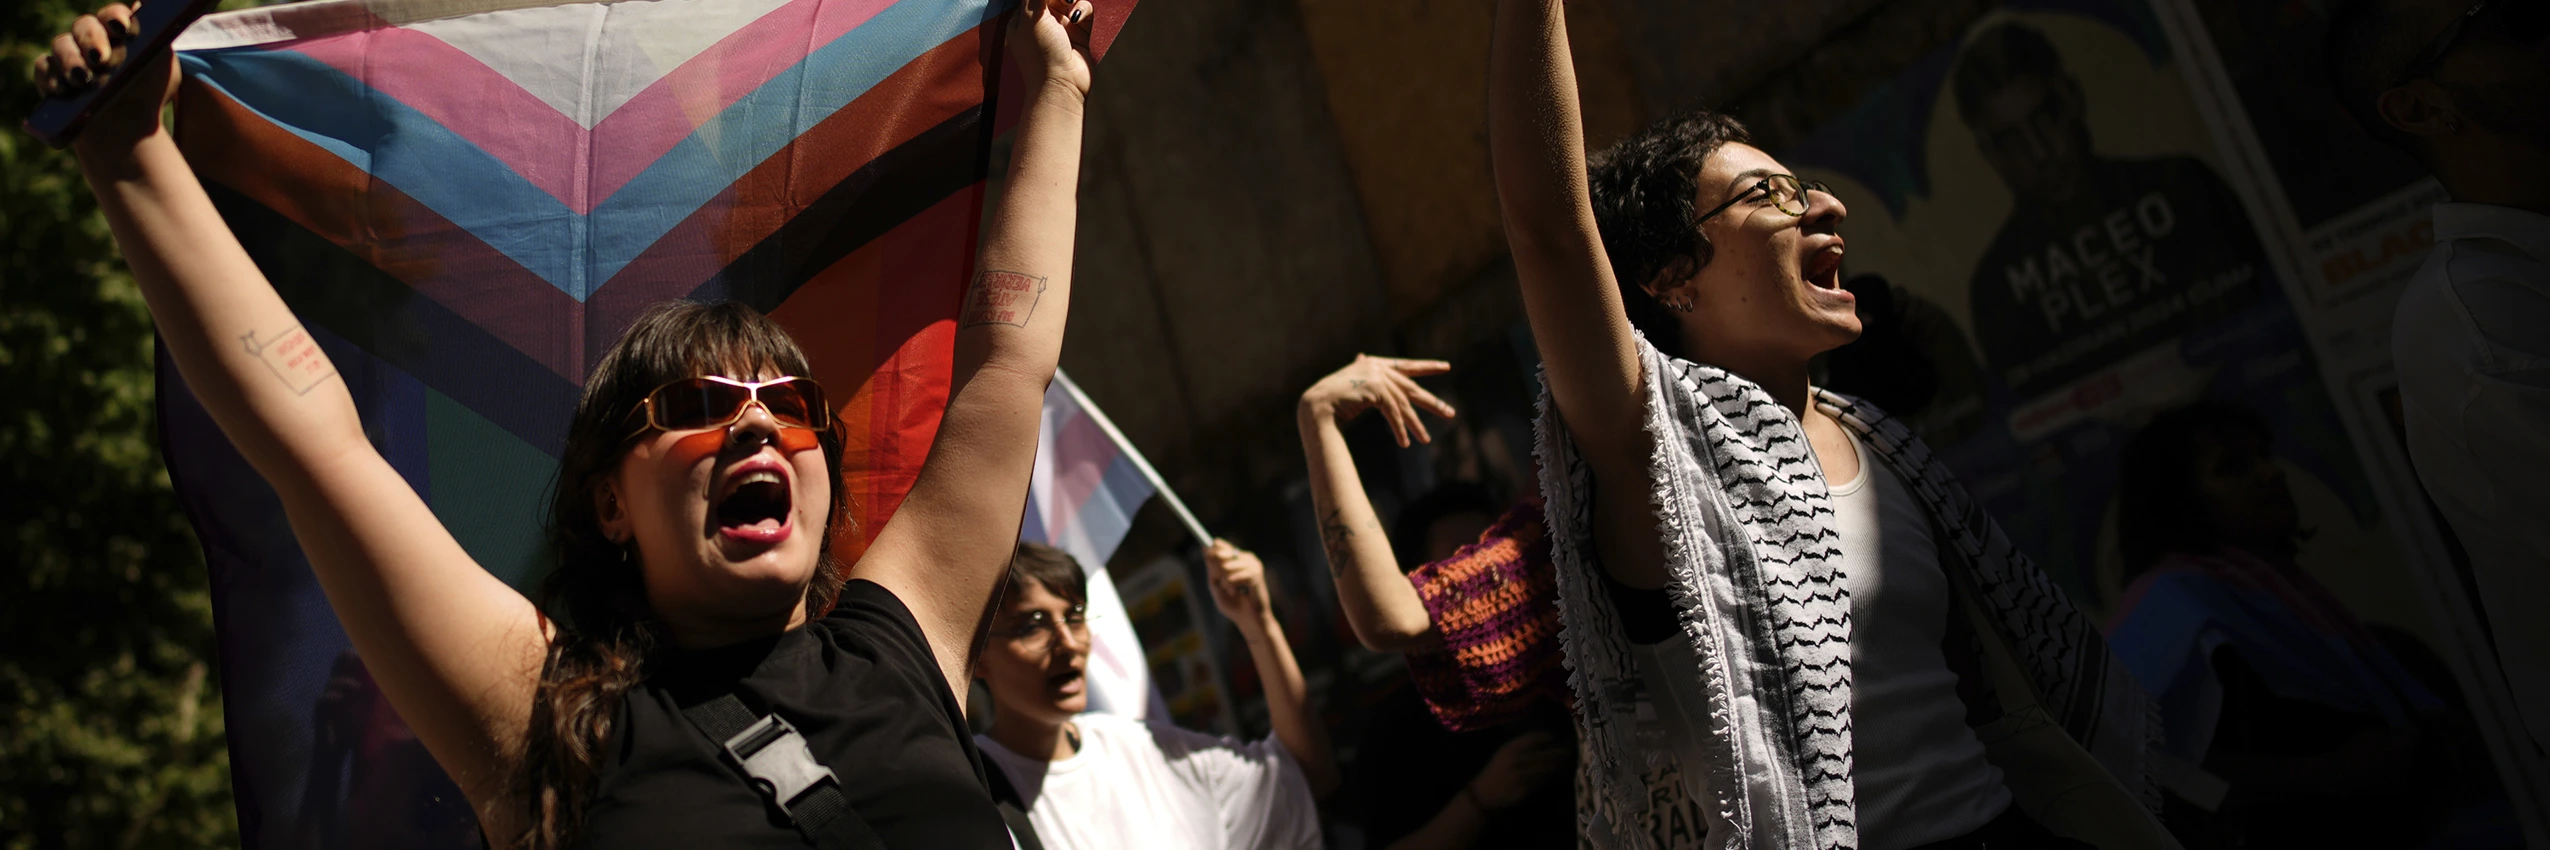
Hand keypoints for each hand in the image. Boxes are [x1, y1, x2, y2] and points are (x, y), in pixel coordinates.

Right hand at [33, 3, 181, 153]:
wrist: (131, 128)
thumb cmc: (148, 91)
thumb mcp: (161, 63)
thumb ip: (157, 36)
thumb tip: (145, 4)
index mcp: (117, 32)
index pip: (113, 16)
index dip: (115, 18)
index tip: (123, 29)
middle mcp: (90, 39)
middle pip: (84, 26)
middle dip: (91, 40)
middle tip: (100, 59)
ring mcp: (68, 57)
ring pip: (61, 45)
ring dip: (70, 60)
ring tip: (82, 78)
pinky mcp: (51, 77)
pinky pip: (43, 70)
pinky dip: (51, 78)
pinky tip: (63, 90)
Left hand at [1007, 0, 1095, 97]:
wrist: (1062, 85)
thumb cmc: (1040, 54)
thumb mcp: (1030, 18)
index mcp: (1021, 19)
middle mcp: (1041, 22)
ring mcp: (1061, 27)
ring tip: (1072, 6)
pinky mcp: (1079, 33)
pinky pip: (1084, 10)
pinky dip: (1084, 9)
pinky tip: (1079, 17)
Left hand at [1205, 538, 1273, 627]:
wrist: (1249, 620)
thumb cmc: (1234, 605)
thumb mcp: (1216, 586)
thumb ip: (1211, 569)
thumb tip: (1205, 550)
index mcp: (1236, 562)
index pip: (1224, 547)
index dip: (1216, 547)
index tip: (1208, 551)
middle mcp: (1245, 560)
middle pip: (1226, 552)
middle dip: (1217, 565)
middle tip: (1219, 578)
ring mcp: (1253, 566)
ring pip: (1230, 564)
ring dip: (1226, 579)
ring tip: (1230, 591)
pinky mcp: (1257, 574)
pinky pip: (1238, 573)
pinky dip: (1234, 583)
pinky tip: (1236, 592)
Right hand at [1298, 354, 1456, 447]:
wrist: (1316, 405)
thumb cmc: (1333, 399)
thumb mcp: (1356, 388)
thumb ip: (1368, 381)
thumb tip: (1363, 358)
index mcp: (1375, 365)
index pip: (1407, 365)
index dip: (1427, 366)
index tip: (1446, 367)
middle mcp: (1377, 368)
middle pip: (1411, 388)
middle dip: (1432, 403)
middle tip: (1450, 414)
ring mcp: (1376, 376)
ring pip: (1403, 405)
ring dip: (1414, 425)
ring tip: (1425, 440)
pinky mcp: (1374, 389)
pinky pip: (1392, 412)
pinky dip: (1399, 429)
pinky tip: (1404, 443)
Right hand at [1468, 730, 1568, 809]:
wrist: (1484, 792)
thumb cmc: (1495, 771)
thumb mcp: (1503, 754)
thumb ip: (1519, 747)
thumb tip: (1541, 741)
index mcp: (1509, 749)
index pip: (1532, 738)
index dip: (1545, 737)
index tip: (1553, 737)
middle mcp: (1516, 760)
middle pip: (1542, 754)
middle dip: (1555, 752)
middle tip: (1566, 751)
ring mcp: (1521, 774)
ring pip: (1544, 768)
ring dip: (1555, 765)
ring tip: (1563, 763)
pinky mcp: (1525, 788)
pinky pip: (1541, 780)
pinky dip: (1549, 777)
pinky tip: (1554, 774)